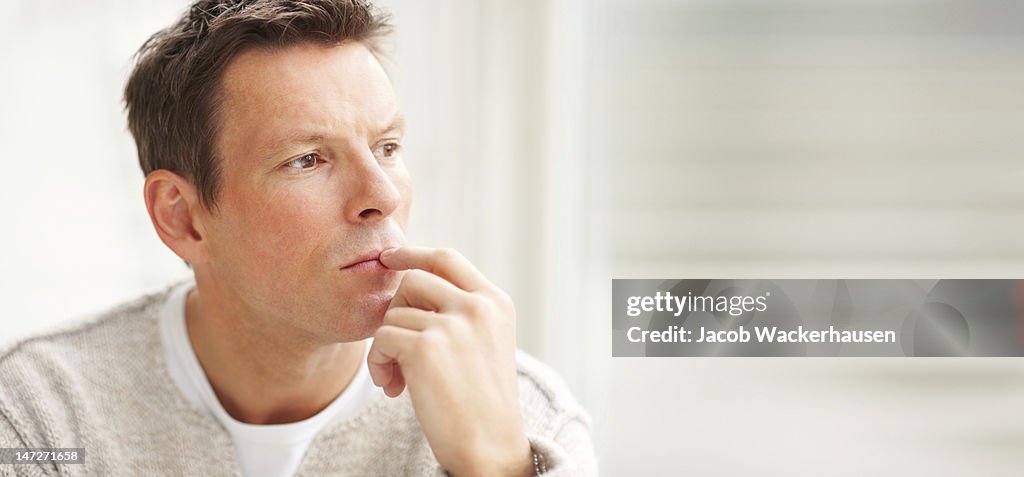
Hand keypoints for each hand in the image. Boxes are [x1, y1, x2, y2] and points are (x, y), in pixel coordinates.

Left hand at [368, 247, 532, 476]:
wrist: (490, 447)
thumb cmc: (481, 403)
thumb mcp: (484, 343)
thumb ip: (458, 311)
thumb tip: (407, 282)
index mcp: (495, 302)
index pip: (447, 258)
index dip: (413, 254)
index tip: (389, 258)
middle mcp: (477, 306)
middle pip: (413, 280)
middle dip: (394, 311)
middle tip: (396, 349)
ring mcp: (453, 323)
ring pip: (393, 313)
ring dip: (384, 346)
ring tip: (397, 378)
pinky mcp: (426, 347)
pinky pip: (381, 339)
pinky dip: (378, 364)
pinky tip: (393, 388)